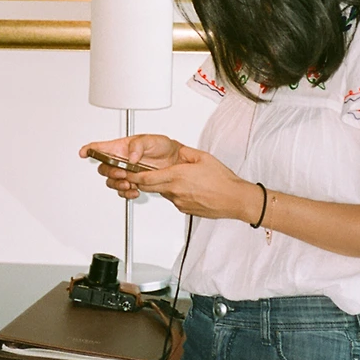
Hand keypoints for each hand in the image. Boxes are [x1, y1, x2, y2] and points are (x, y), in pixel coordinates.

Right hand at [78, 134, 182, 199]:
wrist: (175, 161)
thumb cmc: (163, 147)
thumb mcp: (152, 140)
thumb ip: (138, 146)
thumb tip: (130, 156)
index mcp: (121, 148)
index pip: (100, 148)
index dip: (89, 150)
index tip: (84, 153)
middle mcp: (120, 161)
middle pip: (103, 168)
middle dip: (110, 173)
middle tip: (121, 173)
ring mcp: (126, 173)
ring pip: (111, 182)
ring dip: (118, 184)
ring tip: (129, 184)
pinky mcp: (133, 183)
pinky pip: (123, 192)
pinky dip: (127, 193)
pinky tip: (134, 191)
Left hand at [125, 146, 258, 220]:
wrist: (234, 199)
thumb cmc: (222, 181)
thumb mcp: (203, 157)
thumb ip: (186, 153)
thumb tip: (178, 150)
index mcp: (177, 176)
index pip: (146, 178)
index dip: (132, 176)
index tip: (125, 172)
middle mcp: (175, 191)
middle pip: (149, 187)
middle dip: (140, 181)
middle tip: (135, 175)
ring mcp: (179, 202)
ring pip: (163, 192)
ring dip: (162, 185)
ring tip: (176, 178)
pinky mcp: (185, 209)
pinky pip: (174, 199)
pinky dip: (175, 192)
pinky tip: (188, 188)